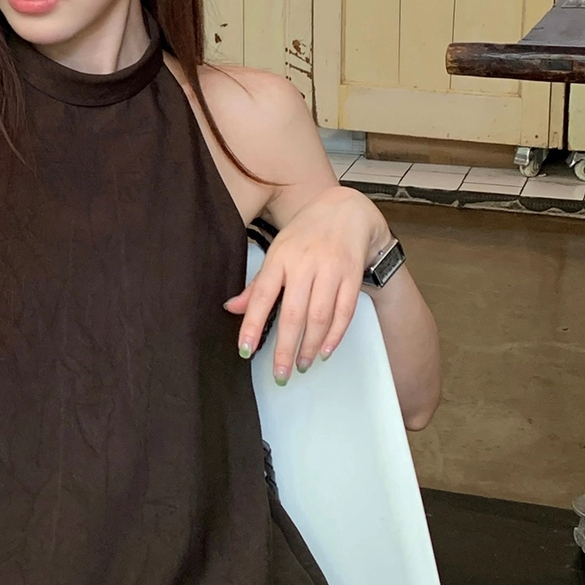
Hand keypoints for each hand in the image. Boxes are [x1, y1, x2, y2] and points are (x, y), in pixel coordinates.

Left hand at [225, 186, 393, 383]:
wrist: (347, 210)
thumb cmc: (306, 234)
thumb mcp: (277, 251)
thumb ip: (258, 284)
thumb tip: (231, 307)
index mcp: (280, 258)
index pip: (261, 295)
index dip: (252, 324)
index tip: (245, 350)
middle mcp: (305, 264)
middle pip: (293, 313)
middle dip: (284, 348)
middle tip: (279, 374)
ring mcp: (331, 270)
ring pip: (320, 317)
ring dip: (310, 346)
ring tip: (300, 365)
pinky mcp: (352, 277)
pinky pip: (345, 312)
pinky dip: (335, 335)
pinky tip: (325, 351)